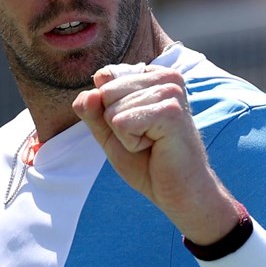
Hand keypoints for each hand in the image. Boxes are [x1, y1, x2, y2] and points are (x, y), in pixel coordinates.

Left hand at [72, 63, 236, 244]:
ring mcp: (170, 92)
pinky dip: (131, 143)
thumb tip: (87, 94)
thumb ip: (93, 111)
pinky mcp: (170, 111)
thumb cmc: (148, 162)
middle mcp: (166, 77)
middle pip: (106, 92)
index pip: (105, 78)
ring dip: (126, 136)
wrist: (177, 191)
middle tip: (146, 138)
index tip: (138, 127)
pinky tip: (155, 147)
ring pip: (112, 110)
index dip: (110, 113)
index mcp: (154, 75)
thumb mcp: (110, 133)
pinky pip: (122, 123)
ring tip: (152, 143)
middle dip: (116, 124)